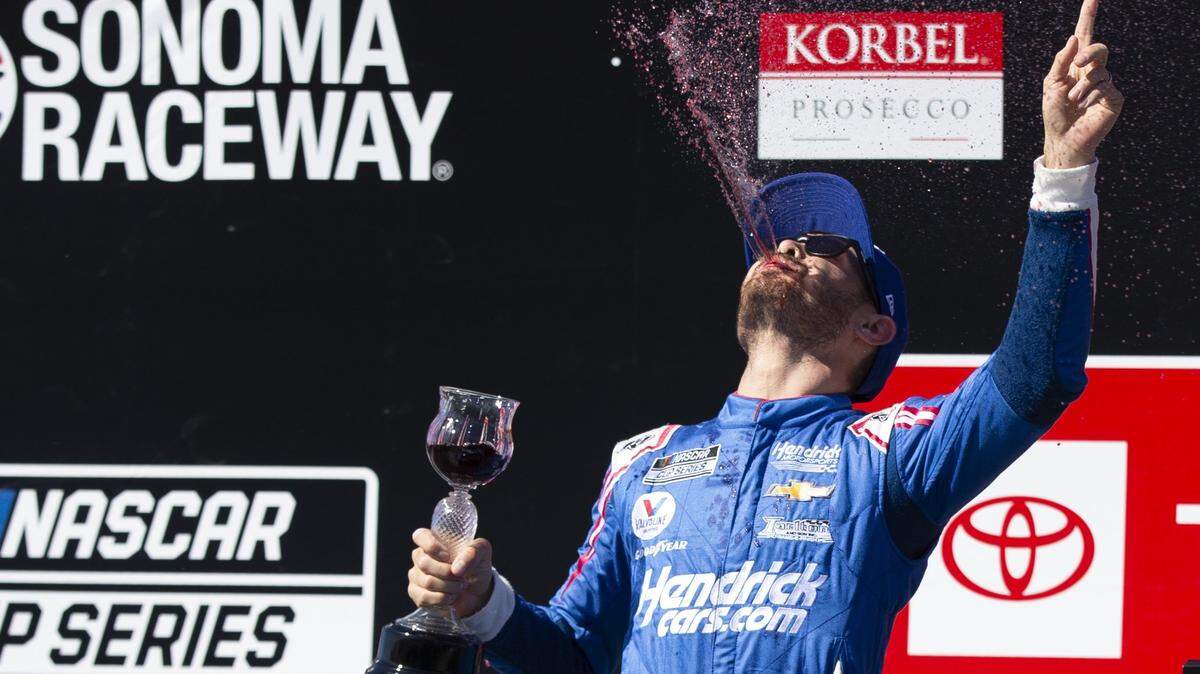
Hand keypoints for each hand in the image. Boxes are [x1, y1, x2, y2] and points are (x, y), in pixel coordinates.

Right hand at [407, 528, 494, 617]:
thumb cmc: (476, 566)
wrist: (476, 592)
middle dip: (447, 573)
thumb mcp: (482, 553)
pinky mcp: (416, 594)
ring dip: (449, 587)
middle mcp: (421, 557)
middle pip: (424, 563)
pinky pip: (424, 597)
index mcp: (434, 541)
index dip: (431, 546)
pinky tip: (451, 596)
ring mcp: (416, 576)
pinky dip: (442, 599)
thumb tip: (456, 568)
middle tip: (462, 577)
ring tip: (459, 587)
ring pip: (427, 582)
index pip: (420, 536)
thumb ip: (473, 551)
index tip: (447, 556)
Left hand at [1042, 0, 1123, 168]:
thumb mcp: (1051, 84)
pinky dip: (1091, 96)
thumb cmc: (1054, 112)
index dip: (1088, 16)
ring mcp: (1105, 84)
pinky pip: (1105, 86)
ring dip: (1081, 87)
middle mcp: (1093, 71)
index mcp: (1076, 64)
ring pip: (1099, 71)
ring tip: (1074, 101)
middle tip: (1078, 65)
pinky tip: (1085, 107)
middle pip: (1099, 48)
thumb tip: (1075, 38)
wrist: (1062, 138)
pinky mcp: (1114, 98)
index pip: (1085, 35)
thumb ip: (1061, 60)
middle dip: (1089, 53)